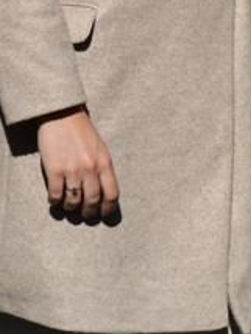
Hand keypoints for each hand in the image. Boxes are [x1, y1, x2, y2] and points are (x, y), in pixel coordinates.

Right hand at [37, 106, 118, 221]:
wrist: (62, 116)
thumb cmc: (83, 132)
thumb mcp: (100, 149)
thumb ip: (102, 168)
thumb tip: (104, 191)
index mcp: (105, 162)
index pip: (112, 193)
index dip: (108, 209)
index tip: (104, 215)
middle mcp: (91, 168)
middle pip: (93, 201)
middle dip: (89, 213)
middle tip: (86, 217)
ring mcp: (73, 170)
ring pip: (74, 201)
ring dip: (71, 209)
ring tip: (69, 209)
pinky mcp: (55, 170)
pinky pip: (56, 195)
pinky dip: (56, 202)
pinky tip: (55, 201)